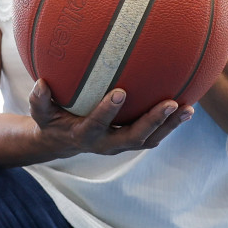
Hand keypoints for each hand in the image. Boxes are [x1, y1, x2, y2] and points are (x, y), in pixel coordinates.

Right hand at [28, 79, 192, 157]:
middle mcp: (107, 144)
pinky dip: (170, 124)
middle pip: (134, 137)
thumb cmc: (51, 121)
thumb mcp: (40, 112)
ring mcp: (122, 145)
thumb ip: (39, 99)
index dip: (109, 111)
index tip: (121, 91)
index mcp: (84, 135)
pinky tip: (186, 105)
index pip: (98, 124)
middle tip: (170, 103)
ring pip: (150, 139)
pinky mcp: (133, 141)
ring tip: (189, 108)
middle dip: (153, 121)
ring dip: (170, 125)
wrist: (63, 142)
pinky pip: (155, 135)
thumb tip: (41, 82)